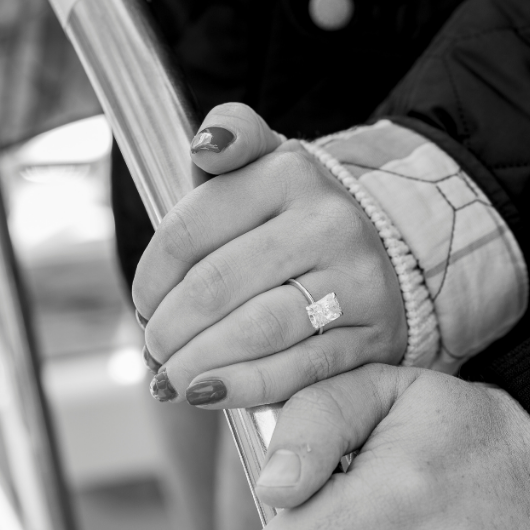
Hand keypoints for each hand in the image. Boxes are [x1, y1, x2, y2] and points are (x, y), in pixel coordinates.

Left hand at [132, 103, 405, 408]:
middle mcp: (328, 224)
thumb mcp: (266, 161)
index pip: (190, 230)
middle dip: (169, 326)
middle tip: (153, 349)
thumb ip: (232, 136)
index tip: (142, 304)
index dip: (152, 277)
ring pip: (257, 328)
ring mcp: (357, 280)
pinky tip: (208, 393)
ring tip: (169, 379)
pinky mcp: (373, 334)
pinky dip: (244, 386)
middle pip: (218, 285)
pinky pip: (298, 369)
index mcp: (289, 175)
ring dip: (198, 361)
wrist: (386, 248)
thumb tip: (208, 145)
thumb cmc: (296, 214)